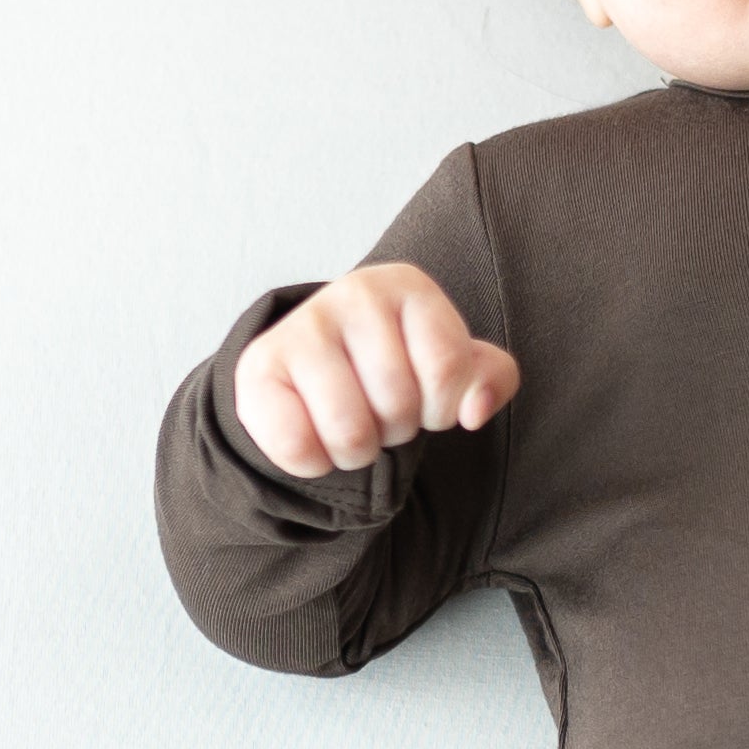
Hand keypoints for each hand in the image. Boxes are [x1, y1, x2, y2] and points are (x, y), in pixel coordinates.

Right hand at [234, 263, 519, 476]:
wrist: (314, 370)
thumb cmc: (396, 366)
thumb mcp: (452, 365)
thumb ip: (491, 379)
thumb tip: (474, 411)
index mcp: (407, 285)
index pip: (448, 368)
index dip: (443, 405)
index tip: (427, 399)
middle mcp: (352, 294)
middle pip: (399, 405)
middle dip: (397, 429)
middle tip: (379, 411)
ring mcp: (300, 329)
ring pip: (350, 433)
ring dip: (358, 450)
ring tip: (351, 424)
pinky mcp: (257, 368)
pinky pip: (297, 447)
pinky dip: (313, 462)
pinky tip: (313, 435)